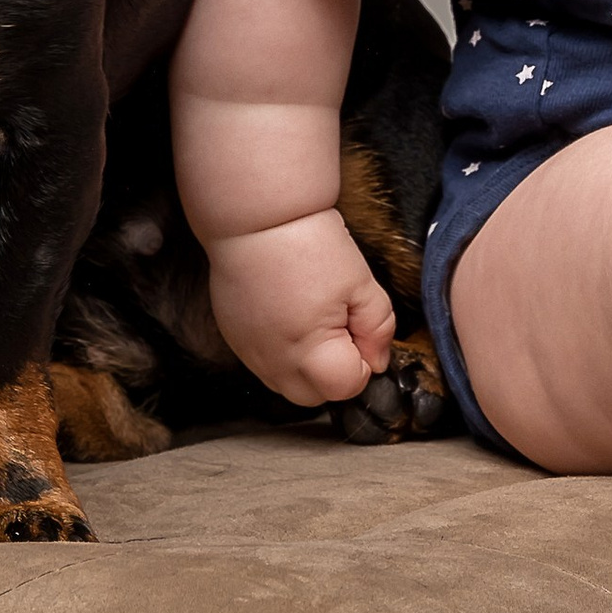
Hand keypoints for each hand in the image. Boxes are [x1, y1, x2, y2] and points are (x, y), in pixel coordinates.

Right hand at [204, 211, 395, 407]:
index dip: (362, 361)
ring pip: (285, 384)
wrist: (256, 216)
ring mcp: (249, 352)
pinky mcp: (233, 337)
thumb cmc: (308, 243)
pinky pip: (263, 364)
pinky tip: (286, 316)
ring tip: (310, 320)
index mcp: (310, 351)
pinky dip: (280, 352)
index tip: (358, 329)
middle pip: (314, 396)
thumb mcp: (362, 283)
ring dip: (305, 367)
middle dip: (333, 372)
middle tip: (338, 327)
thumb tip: (378, 360)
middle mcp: (274, 361)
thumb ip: (378, 329)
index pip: (347, 387)